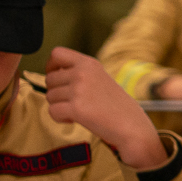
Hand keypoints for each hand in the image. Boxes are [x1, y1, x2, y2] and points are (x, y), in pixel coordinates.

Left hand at [46, 47, 167, 169]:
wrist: (131, 126)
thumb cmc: (116, 106)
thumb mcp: (100, 79)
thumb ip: (79, 73)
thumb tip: (51, 74)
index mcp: (89, 63)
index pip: (57, 54)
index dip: (51, 66)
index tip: (56, 77)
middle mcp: (82, 73)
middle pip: (49, 79)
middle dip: (56, 92)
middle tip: (72, 101)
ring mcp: (79, 90)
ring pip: (49, 96)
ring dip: (59, 106)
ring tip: (78, 110)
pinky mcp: (76, 108)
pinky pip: (52, 111)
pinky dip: (60, 118)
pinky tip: (75, 119)